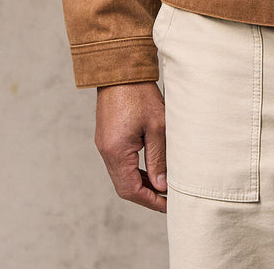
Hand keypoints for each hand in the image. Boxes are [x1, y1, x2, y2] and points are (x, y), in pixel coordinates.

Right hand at [95, 81, 167, 210]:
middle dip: (146, 195)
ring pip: (121, 175)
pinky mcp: (107, 137)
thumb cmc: (139, 94)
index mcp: (116, 152)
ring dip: (141, 183)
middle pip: (124, 186)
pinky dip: (135, 170)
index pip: (131, 190)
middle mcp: (106, 152)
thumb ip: (159, 158)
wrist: (120, 69)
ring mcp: (104, 144)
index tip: (169, 205)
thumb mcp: (157, 127)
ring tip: (163, 185)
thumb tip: (162, 186)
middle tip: (168, 198)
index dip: (150, 201)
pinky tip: (151, 167)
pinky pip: (119, 162)